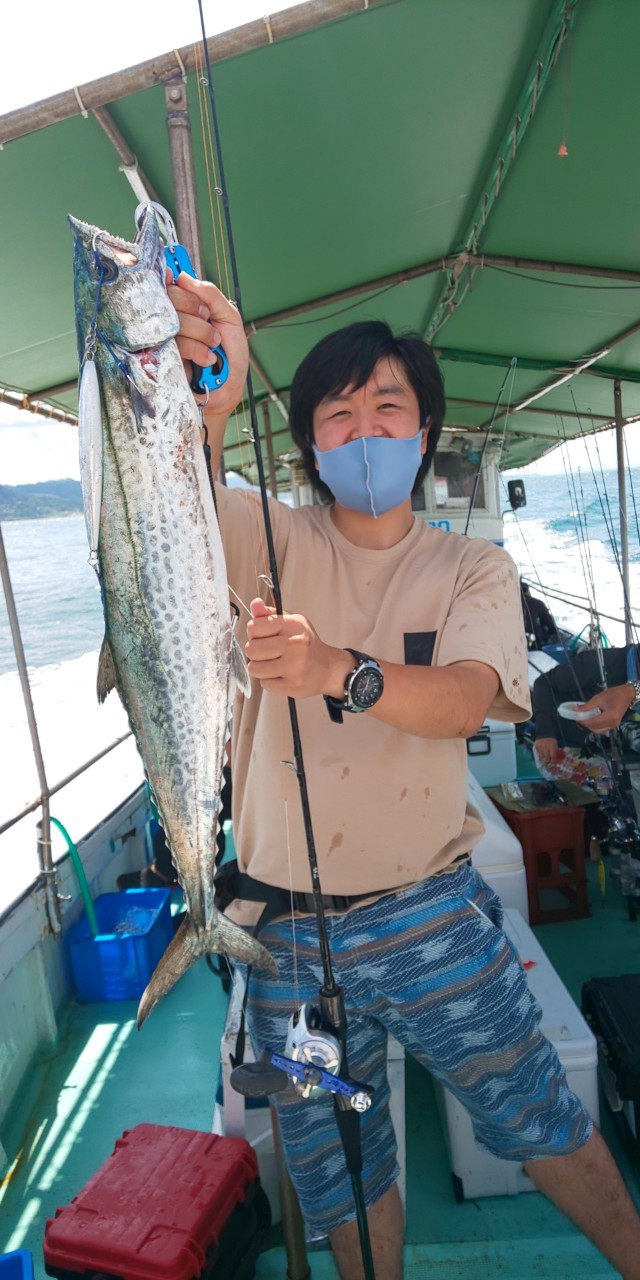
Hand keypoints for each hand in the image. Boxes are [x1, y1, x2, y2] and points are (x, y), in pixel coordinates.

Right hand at [167, 271, 248, 418]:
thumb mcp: (230, 320)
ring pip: (175, 321)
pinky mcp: (162, 358)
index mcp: (187, 307)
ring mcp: (166, 339)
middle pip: (170, 297)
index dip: (171, 276)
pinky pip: (175, 343)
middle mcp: (173, 320)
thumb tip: (186, 277)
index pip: (171, 284)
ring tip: (213, 347)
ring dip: (201, 333)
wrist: (227, 390)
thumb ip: (212, 296)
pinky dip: (197, 349)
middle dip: (195, 307)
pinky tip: (206, 359)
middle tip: (208, 319)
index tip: (175, 275)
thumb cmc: (230, 357)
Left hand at [245, 599, 352, 698]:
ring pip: (255, 668)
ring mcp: (294, 667)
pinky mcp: (292, 686)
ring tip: (274, 664)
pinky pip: (264, 684)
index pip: (254, 627)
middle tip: (268, 652)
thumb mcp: (292, 622)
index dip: (254, 633)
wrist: (329, 669)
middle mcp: (294, 645)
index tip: (263, 636)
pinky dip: (269, 680)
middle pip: (251, 649)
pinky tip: (281, 674)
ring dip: (261, 667)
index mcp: (293, 625)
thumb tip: (255, 603)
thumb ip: (270, 614)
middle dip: (255, 652)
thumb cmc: (306, 644)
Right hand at [534, 737, 558, 765]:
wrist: (545, 733)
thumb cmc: (551, 740)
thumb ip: (555, 751)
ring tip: (545, 758)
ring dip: (543, 758)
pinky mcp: (535, 745)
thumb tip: (555, 760)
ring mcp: (540, 746)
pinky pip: (537, 753)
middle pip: (547, 757)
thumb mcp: (555, 745)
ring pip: (541, 756)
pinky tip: (541, 753)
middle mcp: (545, 746)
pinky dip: (539, 754)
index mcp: (552, 746)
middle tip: (549, 761)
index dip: (553, 761)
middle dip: (548, 760)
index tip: (553, 763)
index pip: (553, 756)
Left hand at [577, 684, 634, 731]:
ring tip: (584, 718)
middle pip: (595, 729)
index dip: (583, 721)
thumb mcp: (598, 698)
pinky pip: (603, 729)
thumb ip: (586, 706)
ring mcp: (614, 725)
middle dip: (585, 724)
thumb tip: (574, 710)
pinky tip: (592, 719)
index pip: (593, 723)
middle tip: (579, 717)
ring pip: (598, 730)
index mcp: (610, 716)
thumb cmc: (613, 694)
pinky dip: (596, 726)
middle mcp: (613, 723)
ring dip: (590, 726)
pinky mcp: (614, 725)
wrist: (627, 694)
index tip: (575, 717)